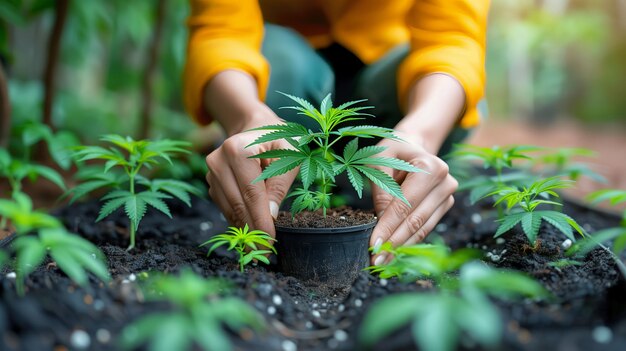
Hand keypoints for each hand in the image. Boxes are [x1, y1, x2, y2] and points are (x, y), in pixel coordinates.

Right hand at [205, 105, 296, 236]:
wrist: (257, 127)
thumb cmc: (280, 140)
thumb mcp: (291, 156)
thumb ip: (281, 184)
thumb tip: (270, 216)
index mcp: (239, 149)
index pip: (251, 193)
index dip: (260, 221)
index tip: (269, 243)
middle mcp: (219, 159)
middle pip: (237, 203)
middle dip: (252, 230)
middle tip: (264, 253)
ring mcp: (211, 171)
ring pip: (229, 208)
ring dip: (244, 229)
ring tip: (259, 248)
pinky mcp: (211, 182)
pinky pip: (225, 206)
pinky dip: (238, 220)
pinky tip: (250, 231)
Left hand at [369, 131, 457, 264]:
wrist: (412, 146)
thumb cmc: (391, 151)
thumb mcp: (378, 160)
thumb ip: (381, 189)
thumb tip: (382, 220)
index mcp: (430, 166)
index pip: (405, 204)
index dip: (389, 227)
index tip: (374, 246)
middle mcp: (445, 181)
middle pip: (416, 220)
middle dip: (395, 243)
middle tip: (377, 261)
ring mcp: (448, 195)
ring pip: (422, 228)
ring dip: (402, 247)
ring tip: (384, 262)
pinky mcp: (444, 206)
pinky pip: (425, 228)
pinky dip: (410, 241)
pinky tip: (395, 253)